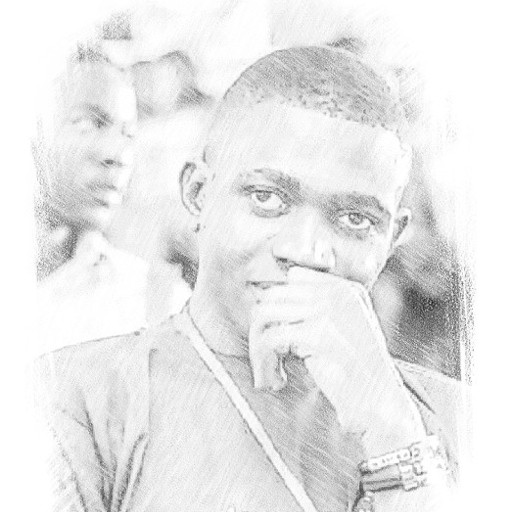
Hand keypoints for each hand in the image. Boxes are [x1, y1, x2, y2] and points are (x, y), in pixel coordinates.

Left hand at [249, 267, 425, 453]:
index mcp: (346, 288)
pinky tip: (278, 377)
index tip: (280, 331)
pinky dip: (266, 360)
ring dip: (259, 342)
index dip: (281, 303)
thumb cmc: (353, 369)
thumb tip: (264, 303)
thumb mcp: (338, 327)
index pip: (294, 276)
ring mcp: (330, 310)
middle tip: (267, 352)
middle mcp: (338, 293)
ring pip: (265, 313)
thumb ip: (310, 309)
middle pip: (274, 294)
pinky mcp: (320, 333)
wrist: (378, 401)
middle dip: (262, 323)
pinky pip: (271, 337)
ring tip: (268, 364)